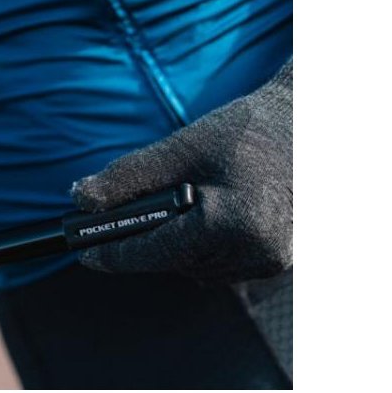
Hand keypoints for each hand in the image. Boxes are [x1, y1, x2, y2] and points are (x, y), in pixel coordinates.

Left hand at [71, 60, 291, 282]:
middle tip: (118, 223)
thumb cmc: (247, 130)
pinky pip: (222, 265)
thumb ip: (130, 177)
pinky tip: (206, 218)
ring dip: (176, 246)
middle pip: (175, 261)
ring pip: (197, 267)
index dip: (115, 254)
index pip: (157, 251)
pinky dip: (204, 247)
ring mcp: (272, 261)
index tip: (85, 254)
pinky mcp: (279, 262)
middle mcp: (258, 251)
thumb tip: (80, 200)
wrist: (311, 125)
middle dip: (146, 243)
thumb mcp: (182, 146)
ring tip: (177, 208)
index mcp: (234, 222)